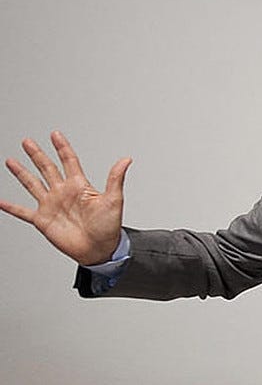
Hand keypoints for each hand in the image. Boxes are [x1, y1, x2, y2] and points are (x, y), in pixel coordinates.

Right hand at [0, 131, 130, 264]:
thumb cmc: (109, 227)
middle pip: (47, 168)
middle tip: (28, 141)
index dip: (62, 147)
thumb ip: (115, 179)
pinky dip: (11, 207)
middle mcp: (63, 193)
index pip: (68, 161)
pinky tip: (1, 201)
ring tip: (11, 161)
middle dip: (37, 154)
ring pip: (33, 184)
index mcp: (79, 186)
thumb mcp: (114, 200)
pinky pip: (23, 212)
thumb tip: (126, 159)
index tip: (55, 134)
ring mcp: (51, 205)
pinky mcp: (43, 220)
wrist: (99, 250)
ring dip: (21, 173)